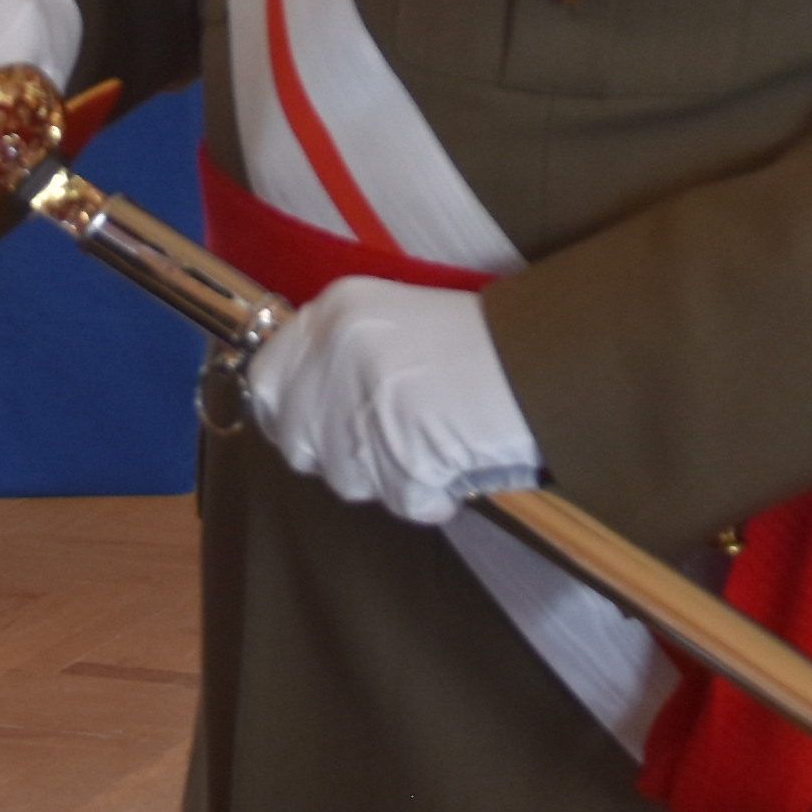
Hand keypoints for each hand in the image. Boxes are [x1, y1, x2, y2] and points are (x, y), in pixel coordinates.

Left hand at [242, 277, 540, 527]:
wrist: (548, 360)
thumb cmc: (487, 345)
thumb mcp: (397, 320)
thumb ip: (342, 355)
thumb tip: (306, 409)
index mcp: (338, 311)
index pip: (263, 378)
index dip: (284, 413)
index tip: (310, 427)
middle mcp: (341, 353)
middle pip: (297, 438)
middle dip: (335, 454)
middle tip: (384, 443)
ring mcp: (367, 404)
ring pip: (345, 477)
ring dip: (387, 475)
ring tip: (432, 442)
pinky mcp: (399, 452)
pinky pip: (399, 500)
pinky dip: (429, 496)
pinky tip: (454, 462)